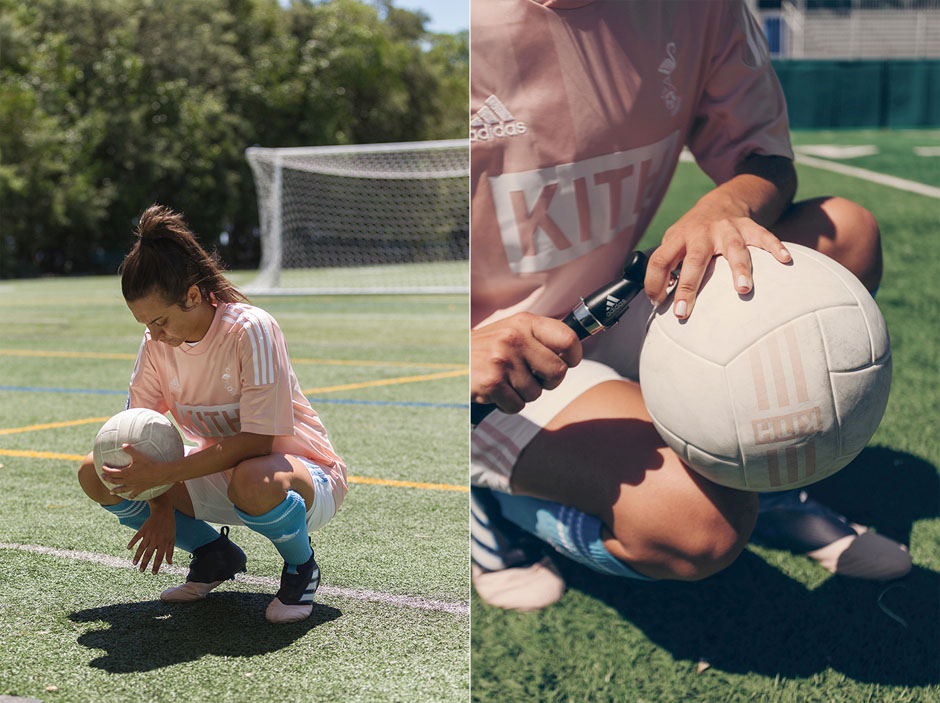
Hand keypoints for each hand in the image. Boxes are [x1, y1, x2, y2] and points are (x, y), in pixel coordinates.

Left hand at [100, 444, 168, 498]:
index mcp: (126, 472)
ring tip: (111, 492)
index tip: (103, 466)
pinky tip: (129, 498)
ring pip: (122, 489)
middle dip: (107, 479)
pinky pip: (134, 494)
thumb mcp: (139, 455)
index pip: (112, 472)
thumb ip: (130, 450)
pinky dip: (131, 496)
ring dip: (115, 490)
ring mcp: (134, 486)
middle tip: (102, 477)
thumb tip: (123, 444)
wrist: (160, 474)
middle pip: (114, 481)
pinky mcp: (140, 489)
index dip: (106, 469)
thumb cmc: (149, 464)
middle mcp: (128, 480)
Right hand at [128, 500, 175, 573]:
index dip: (156, 566)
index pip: (159, 557)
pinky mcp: (143, 529)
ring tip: (134, 564)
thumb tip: (170, 563)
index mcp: (164, 542)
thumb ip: (170, 551)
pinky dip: (132, 542)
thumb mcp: (173, 538)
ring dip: (137, 556)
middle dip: (144, 564)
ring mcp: (148, 534)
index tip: (153, 573)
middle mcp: (156, 539)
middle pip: (149, 554)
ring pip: (141, 548)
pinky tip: (128, 548)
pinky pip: (136, 537)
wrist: (163, 511)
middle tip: (141, 571)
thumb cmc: (169, 526)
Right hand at [471, 312, 581, 413]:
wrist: (449, 361)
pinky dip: (508, 405)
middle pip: (558, 372)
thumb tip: (575, 350)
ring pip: (537, 393)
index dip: (573, 357)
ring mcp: (502, 360)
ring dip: (524, 394)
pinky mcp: (491, 382)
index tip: (567, 362)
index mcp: (524, 322)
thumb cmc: (487, 350)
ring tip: (506, 381)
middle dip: (548, 382)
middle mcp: (514, 338)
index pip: (569, 339)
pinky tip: (496, 391)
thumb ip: (540, 338)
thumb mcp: (512, 332)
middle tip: (531, 378)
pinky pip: (518, 405)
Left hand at [644, 203, 790, 318]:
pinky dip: (775, 247)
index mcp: (678, 238)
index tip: (658, 304)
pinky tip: (784, 260)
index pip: (660, 260)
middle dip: (688, 287)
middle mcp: (701, 233)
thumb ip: (667, 266)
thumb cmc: (692, 234)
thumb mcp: (673, 242)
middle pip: (694, 259)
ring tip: (743, 289)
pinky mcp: (749, 227)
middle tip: (682, 311)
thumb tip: (660, 300)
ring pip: (734, 248)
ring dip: (739, 268)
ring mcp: (727, 229)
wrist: (721, 202)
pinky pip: (764, 236)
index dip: (654, 282)